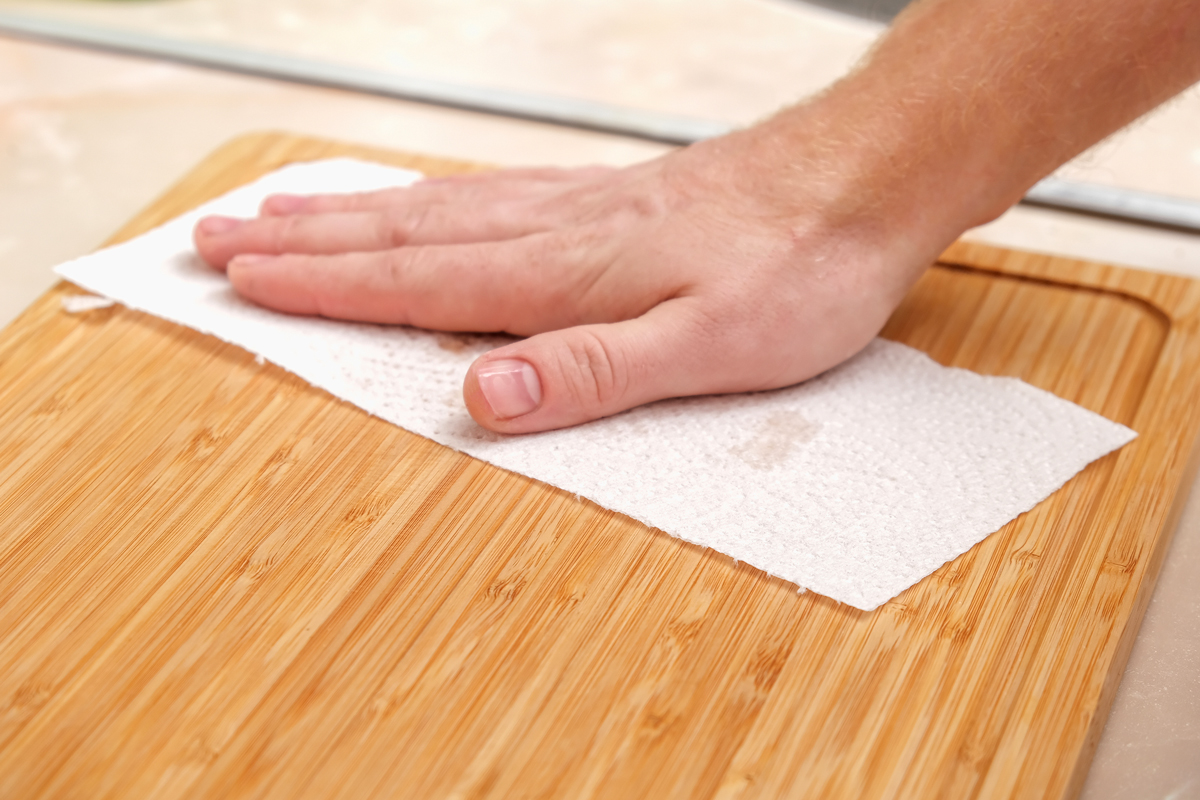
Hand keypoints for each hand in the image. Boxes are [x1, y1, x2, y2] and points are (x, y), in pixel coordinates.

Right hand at [194, 128, 937, 433]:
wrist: (867, 177)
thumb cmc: (800, 268)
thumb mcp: (709, 345)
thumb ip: (592, 372)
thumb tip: (484, 395)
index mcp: (564, 273)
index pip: (414, 281)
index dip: (321, 286)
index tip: (242, 280)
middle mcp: (555, 228)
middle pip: (401, 232)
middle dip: (304, 241)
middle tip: (221, 237)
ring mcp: (579, 205)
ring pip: (437, 205)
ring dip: (351, 213)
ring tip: (286, 212)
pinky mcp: (611, 196)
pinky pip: (490, 191)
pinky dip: (429, 195)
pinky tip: (419, 200)